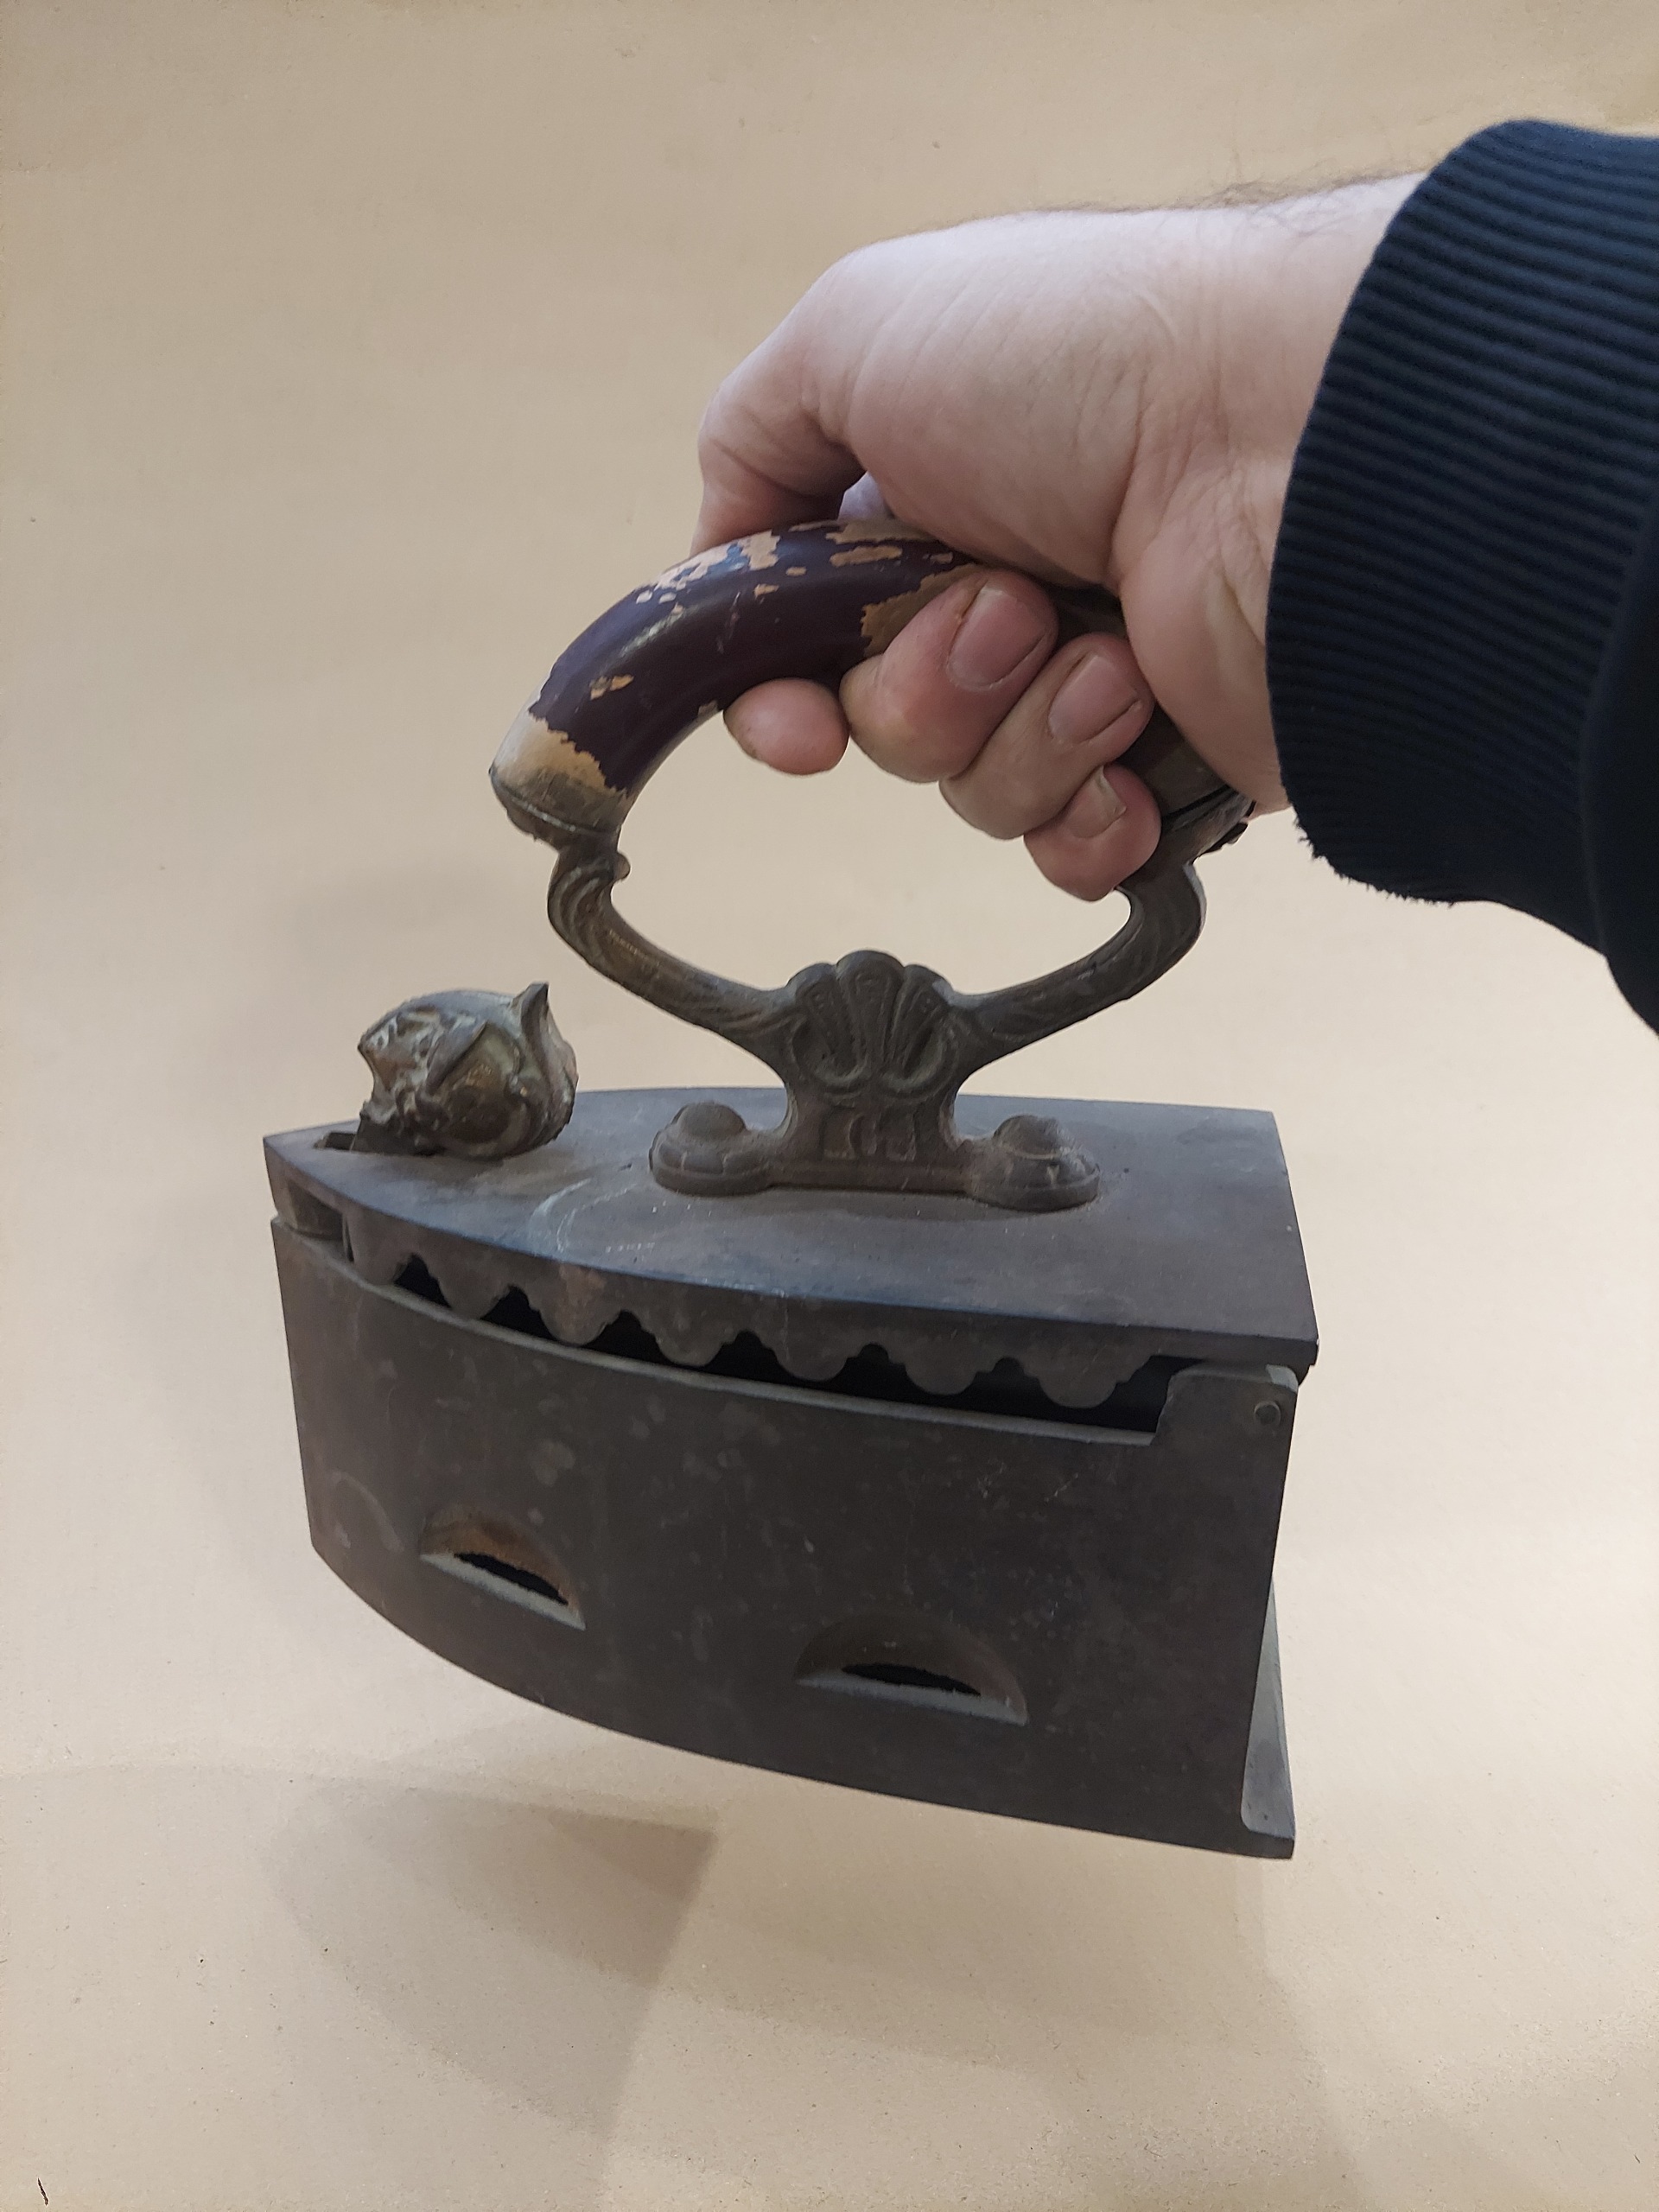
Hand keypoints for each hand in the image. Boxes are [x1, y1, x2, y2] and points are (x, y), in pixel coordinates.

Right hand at [695, 182, 1413, 896]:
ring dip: (1018, 730)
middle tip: (1011, 609)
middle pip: (882, 724)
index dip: (780, 697)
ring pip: (973, 791)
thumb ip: (749, 441)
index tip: (793, 723)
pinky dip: (1088, 810)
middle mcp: (1009, 587)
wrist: (1289, 443)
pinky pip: (1071, 851)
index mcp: (931, 495)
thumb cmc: (1083, 359)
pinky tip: (1138, 741)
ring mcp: (1096, 681)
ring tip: (1107, 650)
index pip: (807, 639)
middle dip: (925, 688)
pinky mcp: (1179, 764)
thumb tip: (721, 558)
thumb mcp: (853, 334)